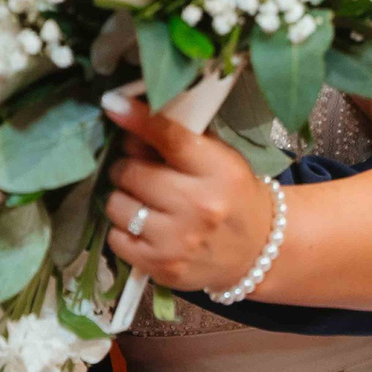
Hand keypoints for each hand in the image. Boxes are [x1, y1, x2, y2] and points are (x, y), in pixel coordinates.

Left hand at [99, 93, 276, 295]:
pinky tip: (143, 228)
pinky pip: (115, 239)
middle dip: (127, 168)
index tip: (112, 104)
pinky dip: (123, 230)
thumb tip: (126, 117)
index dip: (137, 118)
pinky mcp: (162, 268)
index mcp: (219, 171)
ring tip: (142, 201)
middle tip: (138, 172)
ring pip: (117, 205)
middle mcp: (199, 206)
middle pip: (132, 172)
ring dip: (123, 199)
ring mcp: (178, 241)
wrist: (259, 250)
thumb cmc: (233, 195)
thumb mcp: (219, 158)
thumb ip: (178, 139)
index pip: (171, 138)